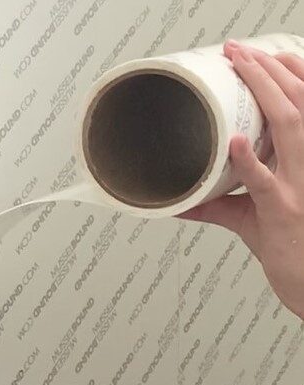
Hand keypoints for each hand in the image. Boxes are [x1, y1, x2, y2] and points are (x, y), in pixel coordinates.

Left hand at [181, 41, 303, 318]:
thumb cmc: (286, 249)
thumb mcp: (252, 218)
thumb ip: (217, 205)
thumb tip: (178, 201)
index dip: (288, 71)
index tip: (261, 53)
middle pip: (299, 102)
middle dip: (269, 70)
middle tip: (238, 50)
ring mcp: (298, 186)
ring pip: (289, 127)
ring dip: (264, 94)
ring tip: (240, 70)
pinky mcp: (280, 213)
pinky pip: (264, 183)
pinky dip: (248, 162)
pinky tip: (234, 143)